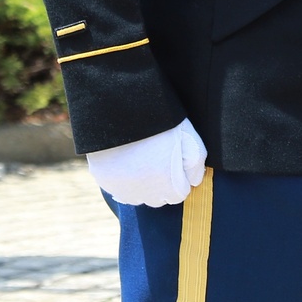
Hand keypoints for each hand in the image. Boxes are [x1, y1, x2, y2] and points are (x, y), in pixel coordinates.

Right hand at [86, 118, 206, 206]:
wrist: (122, 104)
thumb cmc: (161, 121)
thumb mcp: (190, 139)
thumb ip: (196, 166)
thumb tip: (193, 183)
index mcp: (170, 187)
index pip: (178, 193)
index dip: (177, 173)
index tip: (170, 154)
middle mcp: (148, 195)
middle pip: (158, 197)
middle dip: (159, 181)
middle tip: (154, 153)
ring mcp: (124, 189)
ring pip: (138, 194)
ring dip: (141, 182)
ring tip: (139, 154)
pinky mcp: (105, 180)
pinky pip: (117, 187)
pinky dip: (121, 176)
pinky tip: (124, 156)